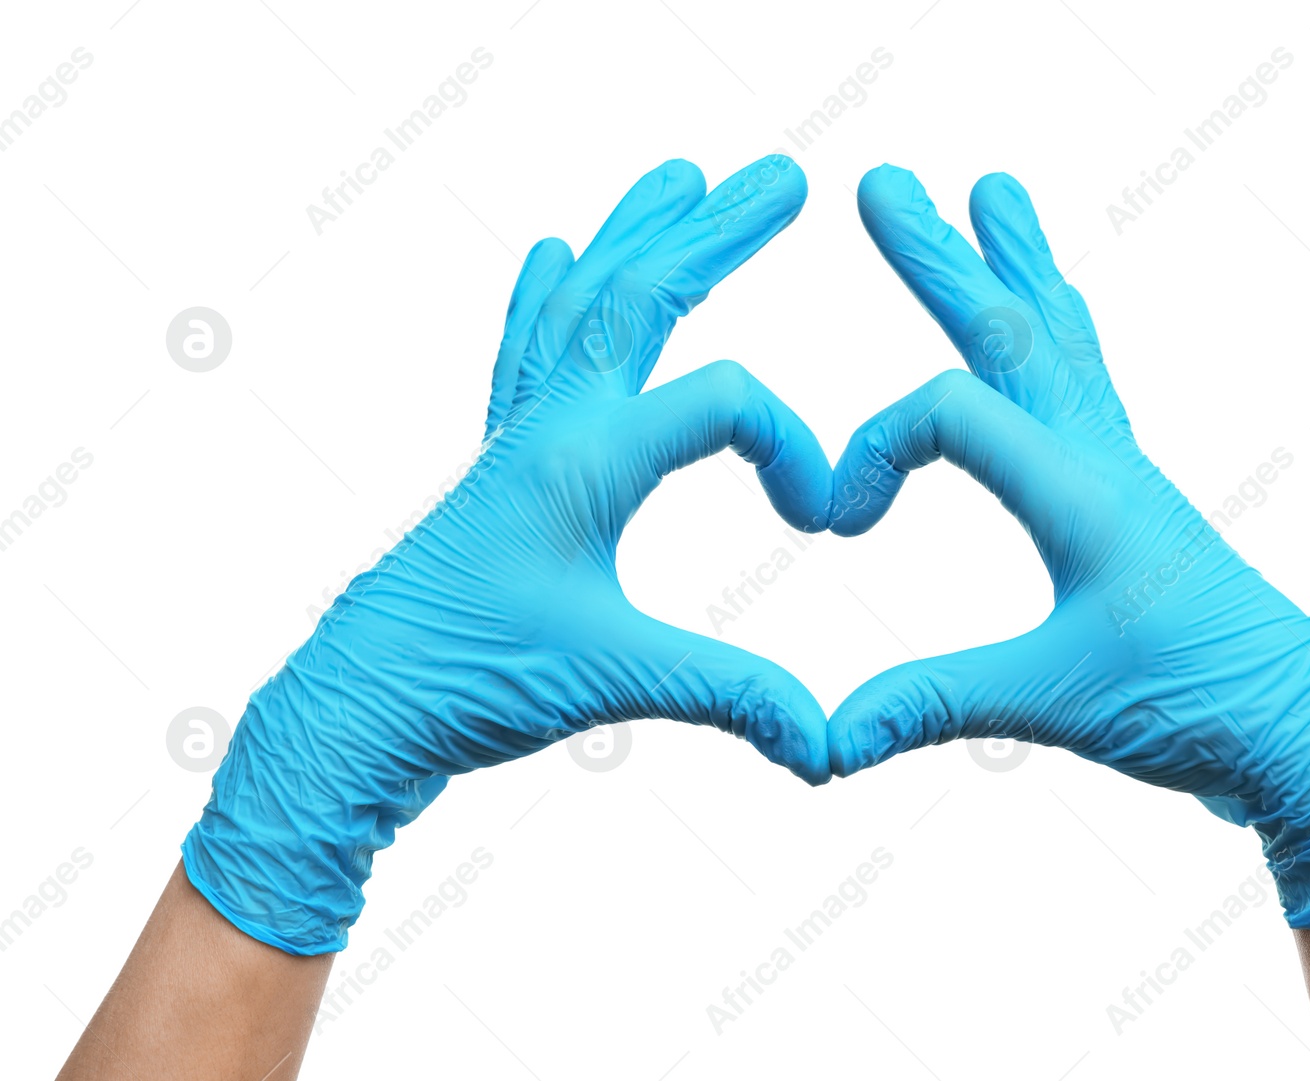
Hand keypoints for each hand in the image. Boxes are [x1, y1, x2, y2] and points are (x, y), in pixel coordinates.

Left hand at [184, 155, 833, 954]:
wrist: (358, 705)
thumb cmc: (468, 680)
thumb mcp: (614, 683)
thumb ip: (731, 695)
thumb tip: (826, 743)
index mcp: (585, 461)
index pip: (721, 402)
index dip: (793, 447)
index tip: (821, 519)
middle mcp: (550, 426)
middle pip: (641, 293)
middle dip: (717, 231)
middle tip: (780, 176)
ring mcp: (519, 437)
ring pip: (582, 304)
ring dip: (637, 236)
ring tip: (679, 178)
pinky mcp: (501, 464)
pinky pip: (526, 352)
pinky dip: (548, 296)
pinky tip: (553, 254)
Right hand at [827, 165, 1309, 927]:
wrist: (1297, 724)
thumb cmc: (1196, 705)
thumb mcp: (1057, 704)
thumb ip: (935, 704)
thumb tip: (827, 741)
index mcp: (1083, 494)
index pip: (954, 413)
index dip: (875, 449)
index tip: (839, 521)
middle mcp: (1101, 461)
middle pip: (1010, 330)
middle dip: (939, 258)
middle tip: (885, 183)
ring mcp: (1118, 469)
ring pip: (1056, 338)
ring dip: (1012, 265)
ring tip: (994, 191)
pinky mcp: (1125, 492)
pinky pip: (1082, 382)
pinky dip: (1053, 328)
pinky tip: (1051, 310)